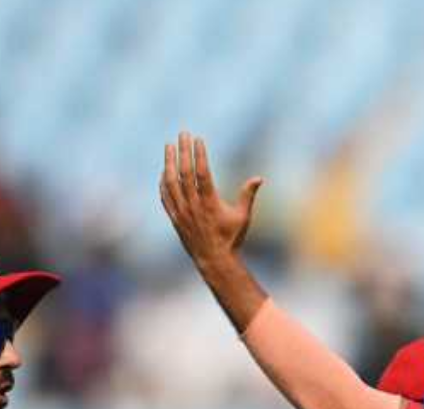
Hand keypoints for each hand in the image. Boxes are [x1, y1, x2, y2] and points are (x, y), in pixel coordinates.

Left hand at [160, 132, 263, 268]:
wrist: (214, 260)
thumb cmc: (232, 238)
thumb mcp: (243, 216)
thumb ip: (248, 195)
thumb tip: (259, 178)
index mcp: (210, 203)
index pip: (202, 172)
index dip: (199, 154)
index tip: (198, 139)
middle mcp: (193, 205)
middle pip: (185, 173)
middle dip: (183, 151)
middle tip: (182, 134)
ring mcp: (181, 212)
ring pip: (171, 182)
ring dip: (169, 162)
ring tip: (169, 146)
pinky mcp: (175, 218)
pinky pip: (165, 196)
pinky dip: (163, 182)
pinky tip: (164, 171)